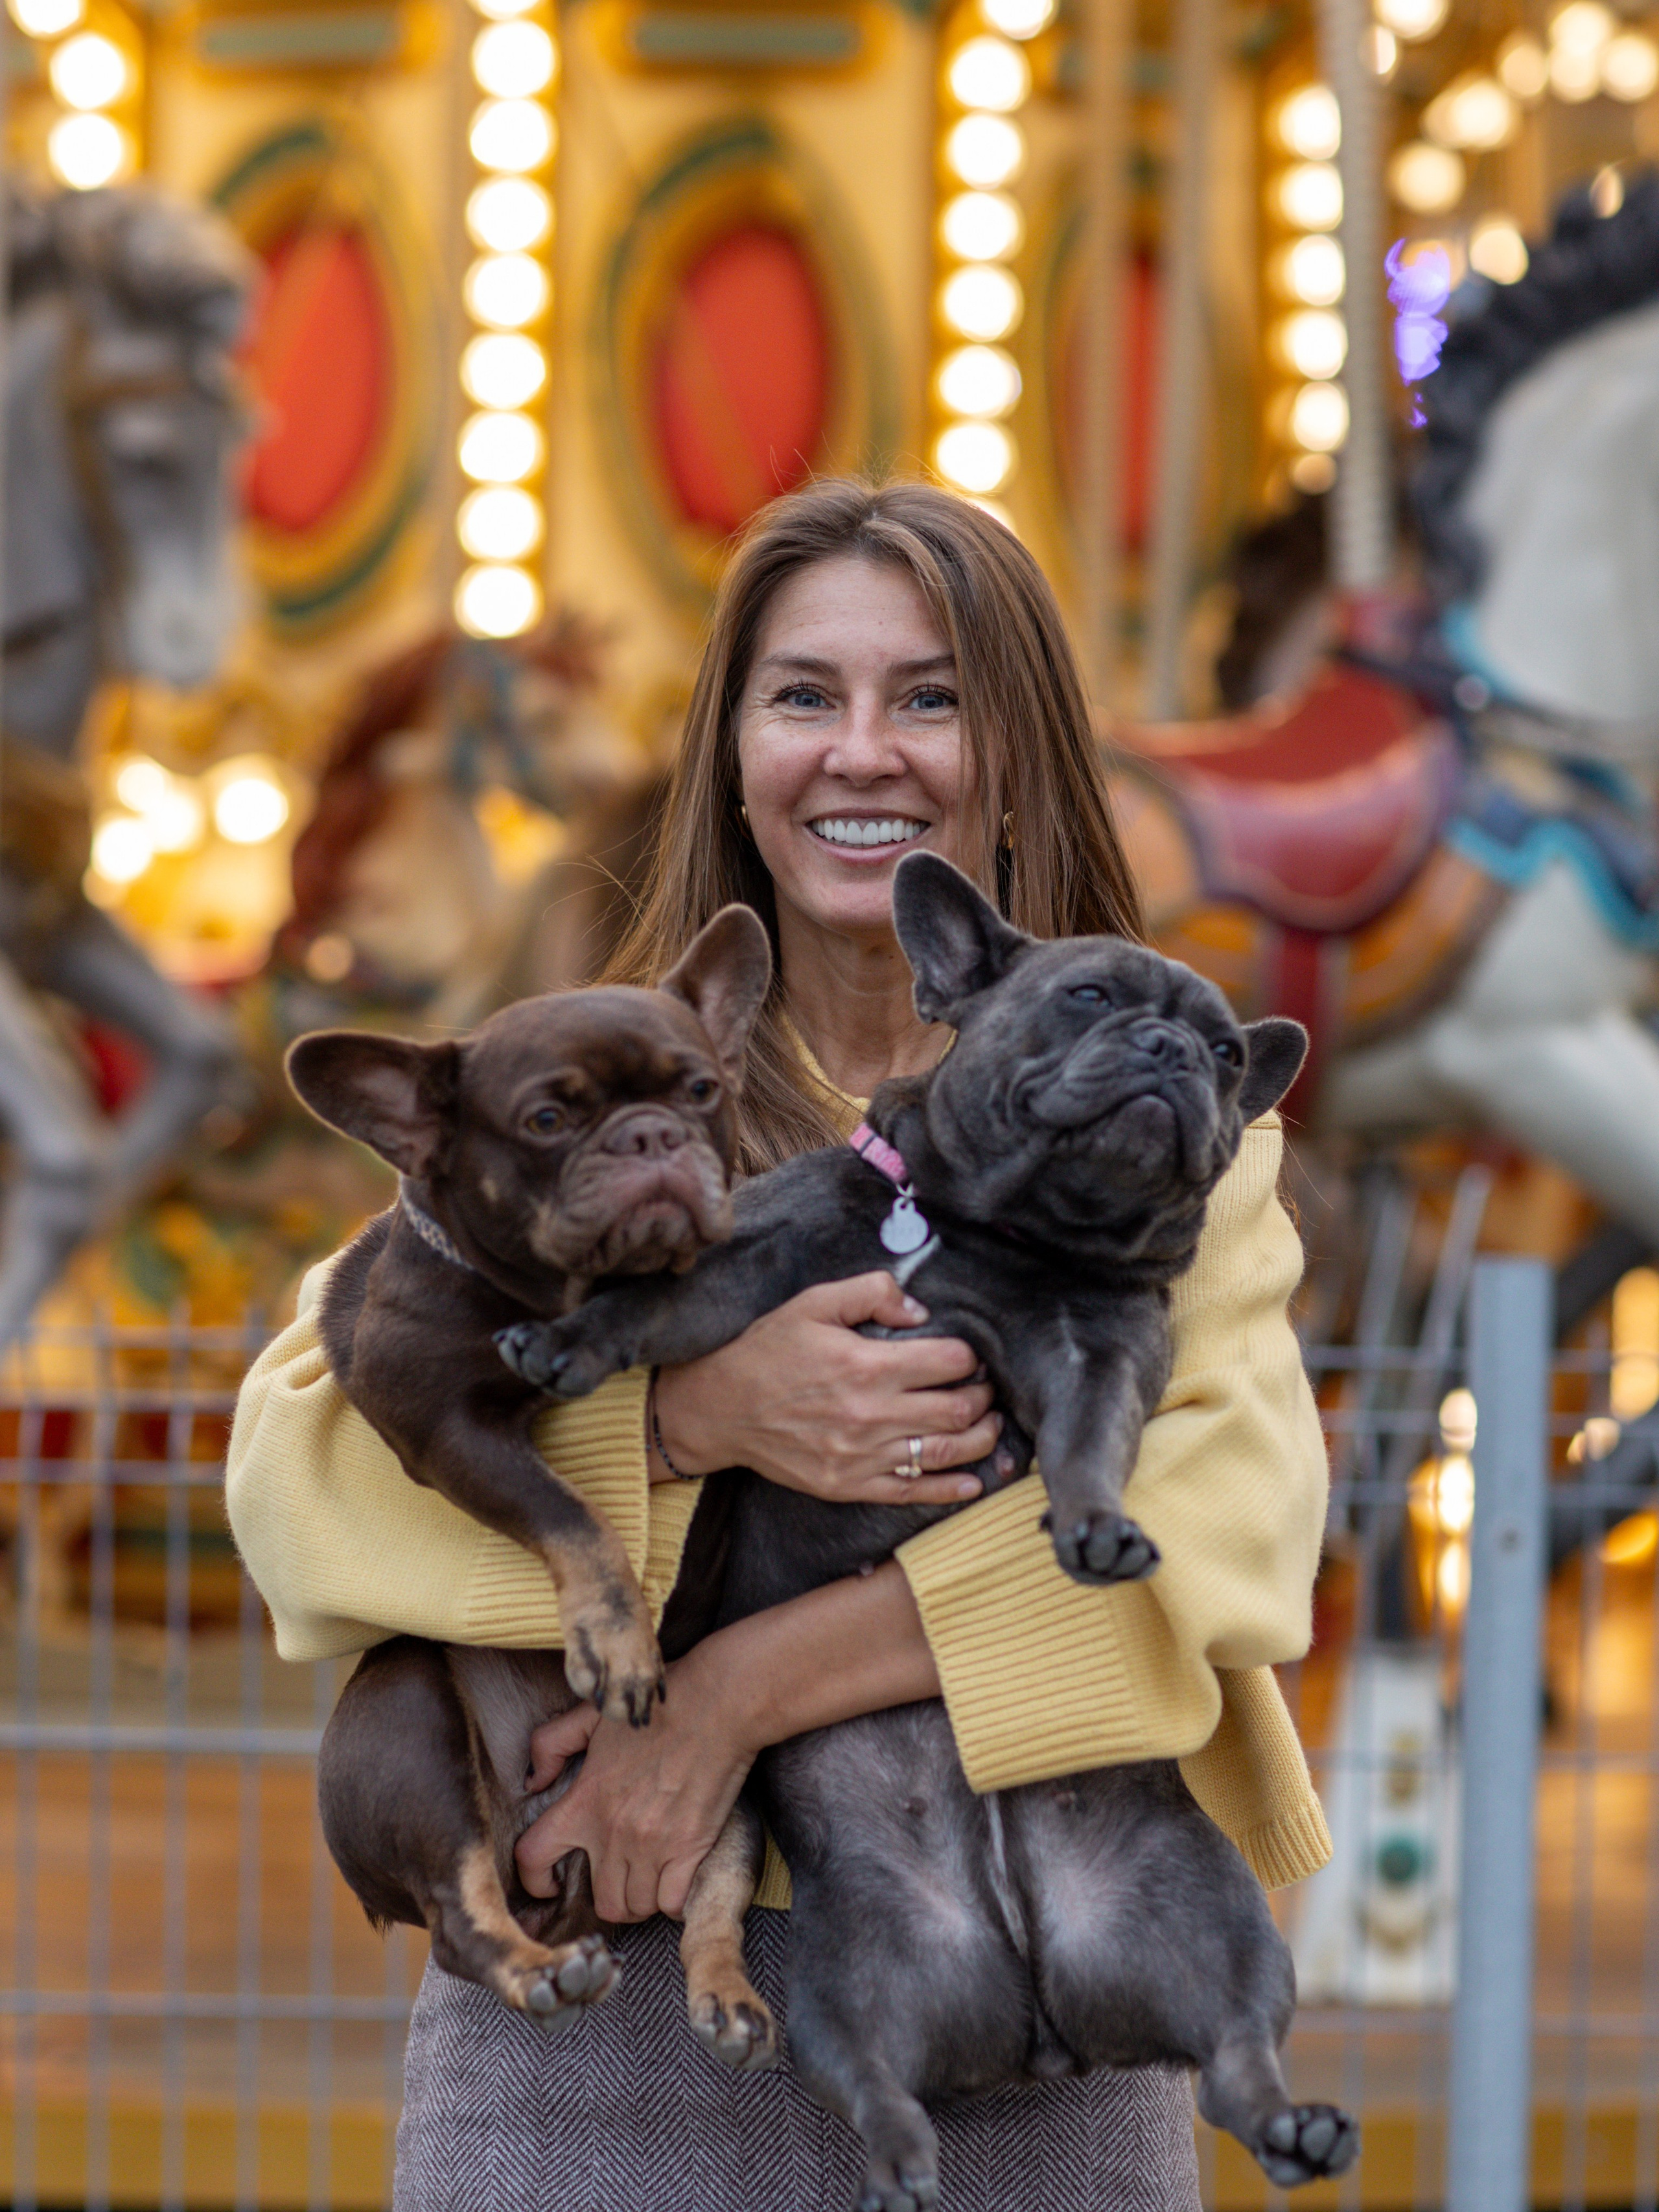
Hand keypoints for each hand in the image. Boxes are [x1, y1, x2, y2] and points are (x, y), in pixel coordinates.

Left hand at [517, 1642, 755, 1920]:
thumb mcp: (590, 1714)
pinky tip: (675, 1881)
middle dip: (607, 1896)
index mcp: (584, 1800)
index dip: (534, 1879)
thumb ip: (550, 1744)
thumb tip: (534, 1782)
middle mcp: (613, 1831)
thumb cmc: (656, 1708)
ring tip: (648, 1879)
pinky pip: (672, 1903)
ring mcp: (652, 1846)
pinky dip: (672, 1901)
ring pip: (634, 1906)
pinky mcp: (689, 1850)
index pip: (533, 1857)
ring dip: (640, 1899)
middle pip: (600, 1901)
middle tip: (620, 1879)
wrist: (716, 1706)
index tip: (549, 1884)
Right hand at [652, 1271, 1002, 1503]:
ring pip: (943, 1453)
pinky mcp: (848, 1485)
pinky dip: (949, 1490)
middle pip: (956, 1410)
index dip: (969, 1358)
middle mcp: (868, 1413)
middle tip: (985, 1390)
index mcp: (865, 1364)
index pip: (948, 1362)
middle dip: (982, 1398)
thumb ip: (871, 1293)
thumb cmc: (768, 1351)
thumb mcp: (813, 1303)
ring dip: (979, 1440)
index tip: (968, 1357)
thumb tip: (919, 1311)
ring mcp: (860, 1455)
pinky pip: (911, 1491)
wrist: (720, 1408)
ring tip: (989, 1426)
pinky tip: (973, 1482)